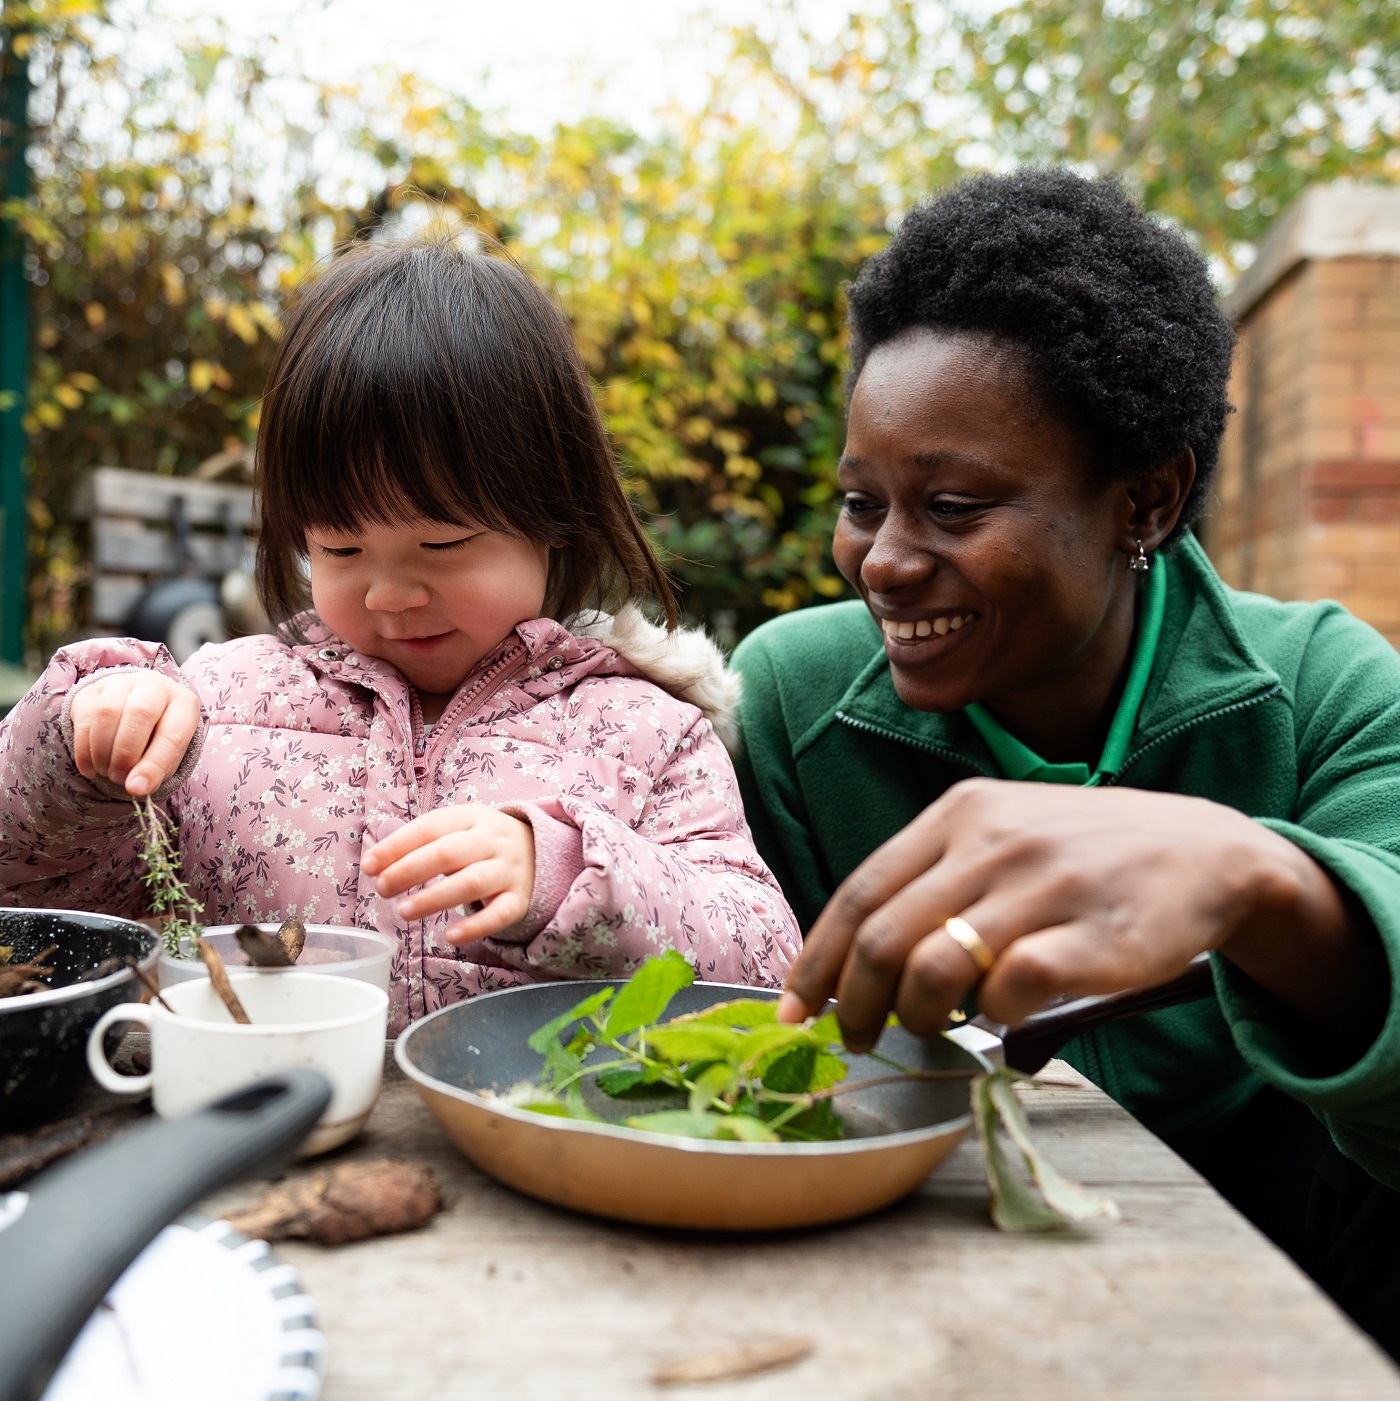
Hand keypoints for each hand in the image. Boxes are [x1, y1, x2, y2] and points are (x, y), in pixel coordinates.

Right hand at [69, 671, 200, 796]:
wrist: (135, 714)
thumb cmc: (157, 739)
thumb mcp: (166, 756)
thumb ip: (156, 771)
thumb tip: (135, 788)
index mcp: (183, 703)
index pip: (173, 733)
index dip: (155, 764)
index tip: (138, 788)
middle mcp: (154, 685)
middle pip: (139, 713)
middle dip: (125, 754)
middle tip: (119, 778)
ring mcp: (121, 682)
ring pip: (107, 712)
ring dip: (102, 751)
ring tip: (106, 772)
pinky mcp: (91, 690)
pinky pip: (84, 717)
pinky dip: (84, 749)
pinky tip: (90, 767)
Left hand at [362, 805, 535, 943]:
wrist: (539, 852)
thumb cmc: (482, 843)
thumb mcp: (459, 829)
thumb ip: (423, 843)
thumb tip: (376, 862)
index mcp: (471, 818)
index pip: (430, 827)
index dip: (396, 846)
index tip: (368, 865)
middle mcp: (491, 841)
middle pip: (447, 854)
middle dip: (408, 871)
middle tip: (382, 888)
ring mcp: (508, 870)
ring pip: (470, 883)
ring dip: (433, 898)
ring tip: (403, 911)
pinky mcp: (519, 900)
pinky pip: (499, 914)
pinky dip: (475, 927)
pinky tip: (449, 936)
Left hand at [779, 778, 1369, 1053]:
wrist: (1205, 851)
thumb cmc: (1083, 854)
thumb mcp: (1002, 834)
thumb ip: (934, 878)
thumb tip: (854, 959)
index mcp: (959, 814)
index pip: (860, 893)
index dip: (816, 959)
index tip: (794, 1009)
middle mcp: (991, 842)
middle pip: (883, 939)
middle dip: (854, 1004)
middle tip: (856, 1038)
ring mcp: (1041, 888)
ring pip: (934, 970)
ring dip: (914, 1017)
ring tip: (926, 1029)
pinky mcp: (1089, 938)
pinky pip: (1008, 993)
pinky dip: (989, 1018)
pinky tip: (997, 1017)